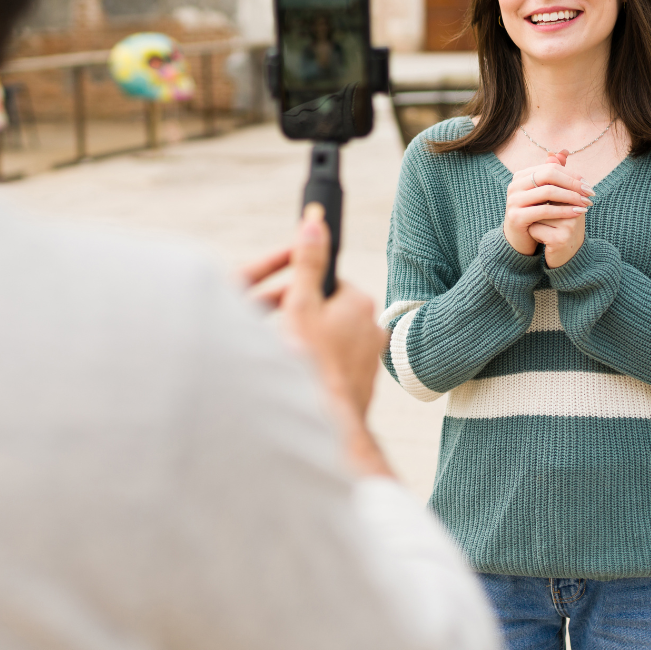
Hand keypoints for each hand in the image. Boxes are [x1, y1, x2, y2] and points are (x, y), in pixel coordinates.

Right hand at [242, 205, 392, 477]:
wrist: (326, 425)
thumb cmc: (310, 363)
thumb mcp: (300, 304)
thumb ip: (307, 264)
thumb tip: (314, 223)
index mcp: (360, 303)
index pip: (327, 283)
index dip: (299, 291)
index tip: (279, 303)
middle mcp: (373, 328)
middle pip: (330, 311)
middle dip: (303, 317)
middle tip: (277, 333)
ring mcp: (370, 359)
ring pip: (333, 340)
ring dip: (310, 344)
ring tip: (287, 359)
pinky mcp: (362, 384)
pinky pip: (336, 366)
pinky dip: (318, 368)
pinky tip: (300, 380)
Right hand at [503, 150, 592, 262]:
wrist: (519, 239)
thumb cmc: (535, 214)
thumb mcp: (544, 193)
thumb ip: (552, 173)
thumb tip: (564, 152)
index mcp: (521, 176)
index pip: (551, 168)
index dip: (572, 175)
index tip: (588, 184)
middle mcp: (514, 185)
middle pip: (549, 176)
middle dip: (573, 183)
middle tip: (590, 193)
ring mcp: (513, 201)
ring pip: (548, 192)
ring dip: (571, 197)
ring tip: (586, 203)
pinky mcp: (516, 217)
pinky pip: (545, 210)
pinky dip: (564, 210)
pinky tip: (578, 212)